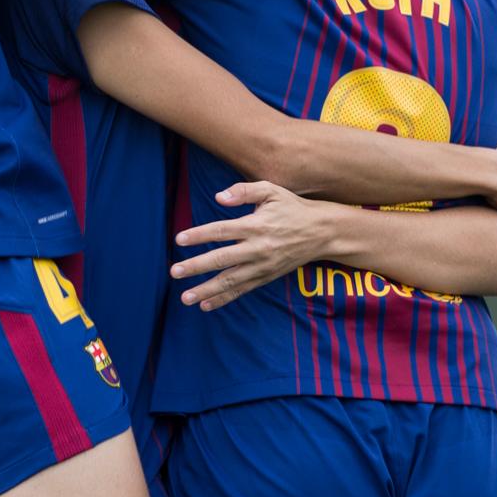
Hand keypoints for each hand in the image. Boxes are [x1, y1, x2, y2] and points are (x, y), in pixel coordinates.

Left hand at [170, 181, 334, 310]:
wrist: (322, 232)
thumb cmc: (292, 208)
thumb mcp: (271, 190)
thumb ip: (244, 191)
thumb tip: (218, 197)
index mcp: (256, 225)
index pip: (222, 230)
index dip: (199, 235)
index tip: (178, 240)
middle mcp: (258, 248)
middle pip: (222, 259)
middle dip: (196, 266)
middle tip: (174, 272)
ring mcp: (262, 265)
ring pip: (231, 280)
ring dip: (207, 290)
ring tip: (185, 297)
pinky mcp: (266, 277)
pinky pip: (242, 290)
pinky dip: (224, 299)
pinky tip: (206, 305)